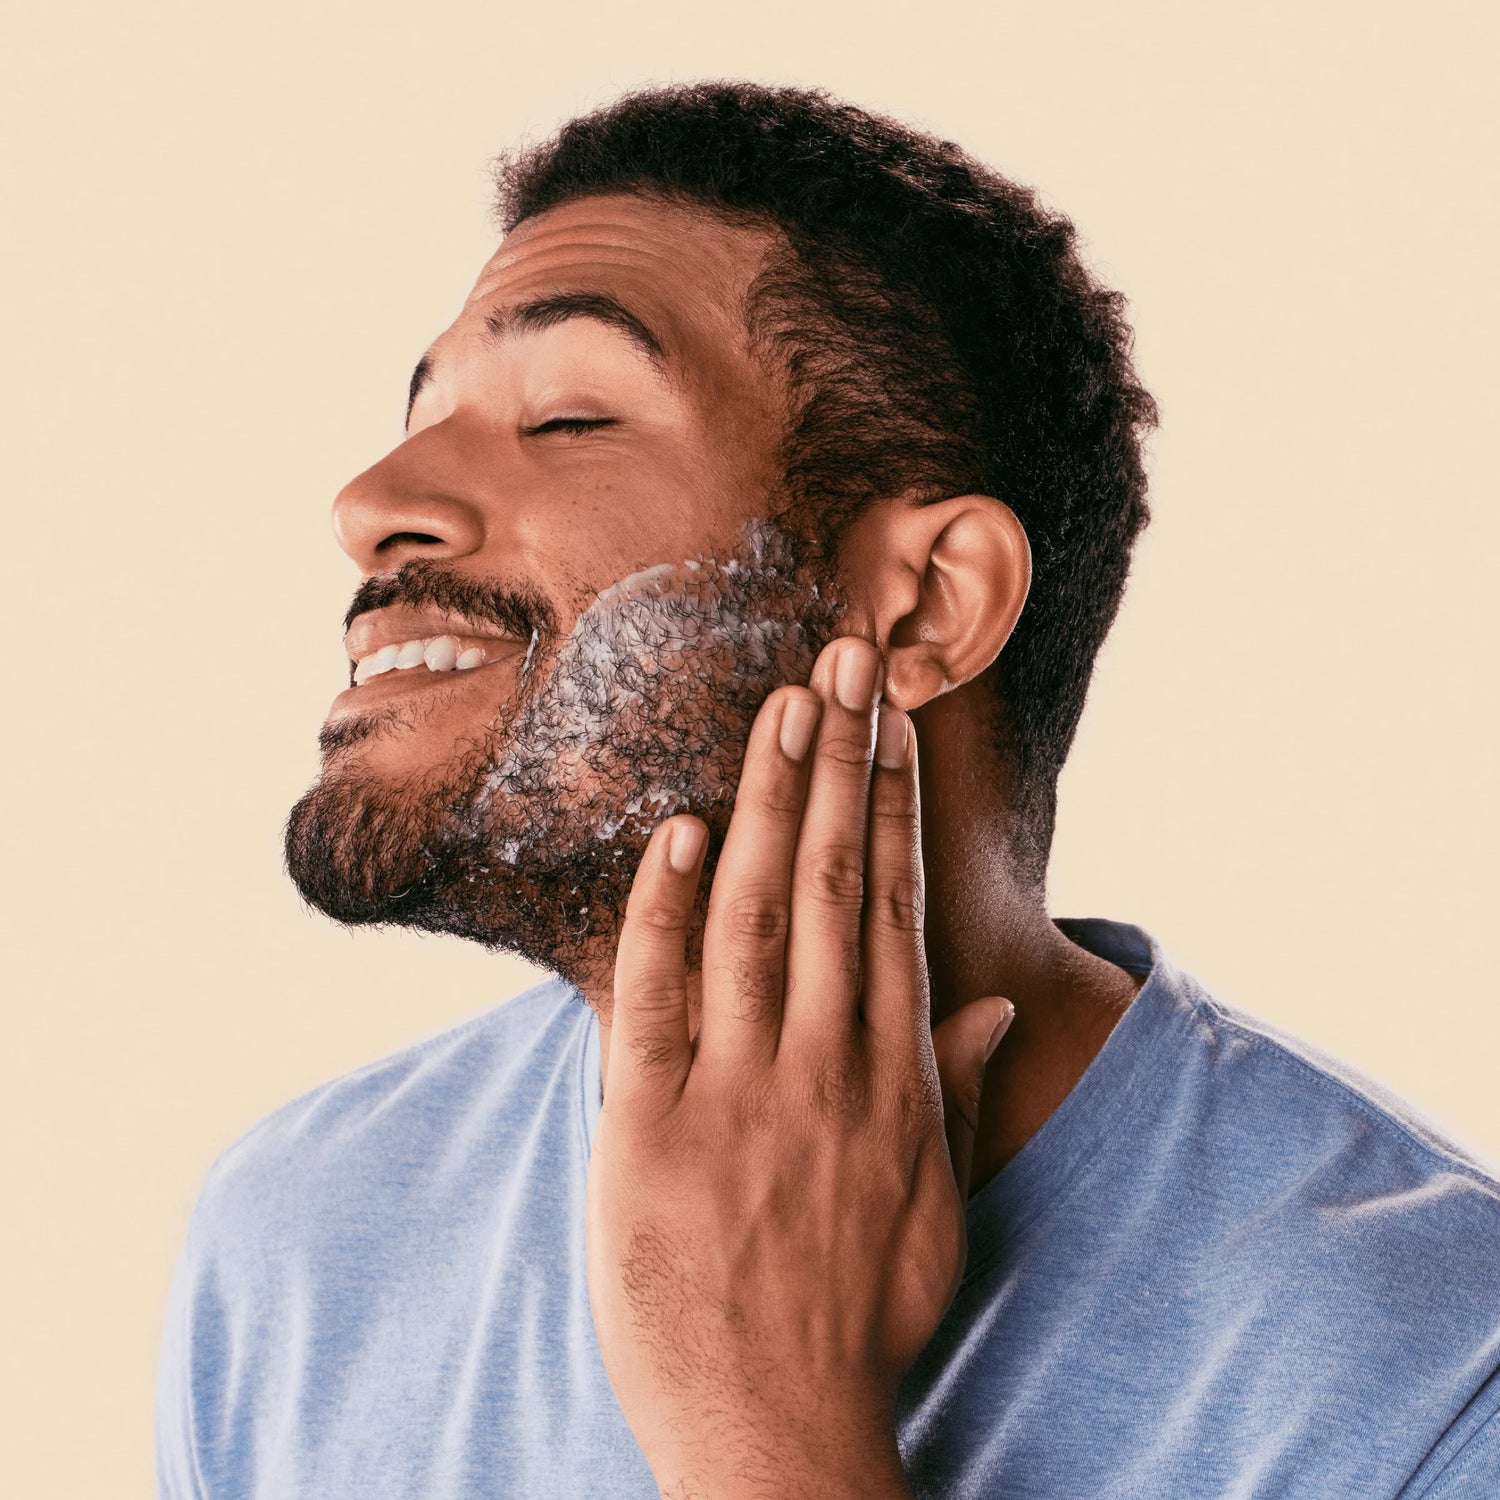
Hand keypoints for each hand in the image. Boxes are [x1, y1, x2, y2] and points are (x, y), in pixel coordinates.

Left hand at [586, 635, 1015, 1498]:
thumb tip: (998, 1004)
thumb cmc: (862, 1314)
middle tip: (842, 661)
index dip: (891, 804)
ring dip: (771, 805)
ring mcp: (738, 1094)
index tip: (888, 721)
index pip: (894, 906)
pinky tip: (681, 833)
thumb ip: (959, 1090)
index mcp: (894, 1076)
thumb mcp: (938, 1204)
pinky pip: (656, 1000)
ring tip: (781, 709)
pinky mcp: (649, 1131)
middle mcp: (825, 1065)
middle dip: (838, 763)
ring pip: (757, 916)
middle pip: (833, 883)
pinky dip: (666, 911)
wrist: (776, 1433)